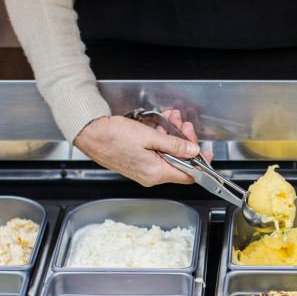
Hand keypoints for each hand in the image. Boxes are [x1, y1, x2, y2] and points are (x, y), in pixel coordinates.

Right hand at [74, 110, 201, 186]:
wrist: (90, 133)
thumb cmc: (114, 136)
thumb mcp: (150, 137)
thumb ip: (174, 145)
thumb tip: (192, 151)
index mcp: (155, 173)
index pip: (187, 176)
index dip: (199, 163)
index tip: (206, 152)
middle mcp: (150, 175)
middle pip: (177, 161)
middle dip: (183, 140)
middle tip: (184, 125)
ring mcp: (143, 169)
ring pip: (166, 153)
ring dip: (171, 135)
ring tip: (170, 119)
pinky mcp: (136, 161)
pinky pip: (155, 151)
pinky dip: (159, 138)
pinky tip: (158, 124)